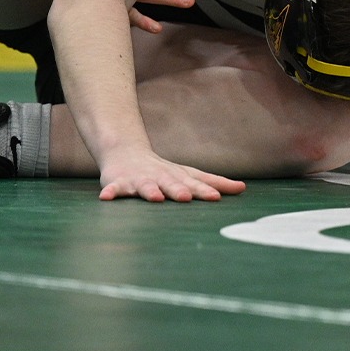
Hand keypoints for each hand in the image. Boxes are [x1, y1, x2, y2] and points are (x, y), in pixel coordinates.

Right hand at [98, 146, 245, 201]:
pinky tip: (106, 198)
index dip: (205, 190)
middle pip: (171, 184)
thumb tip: (243, 188)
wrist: (125, 152)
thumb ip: (214, 182)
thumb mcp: (189, 174)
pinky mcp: (118, 183)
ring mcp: (138, 180)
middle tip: (186, 197)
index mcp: (178, 177)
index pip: (194, 183)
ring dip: (150, 191)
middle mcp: (160, 177)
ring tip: (155, 197)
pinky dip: (111, 192)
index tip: (216, 197)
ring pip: (144, 186)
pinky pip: (114, 189)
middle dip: (178, 190)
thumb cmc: (164, 170)